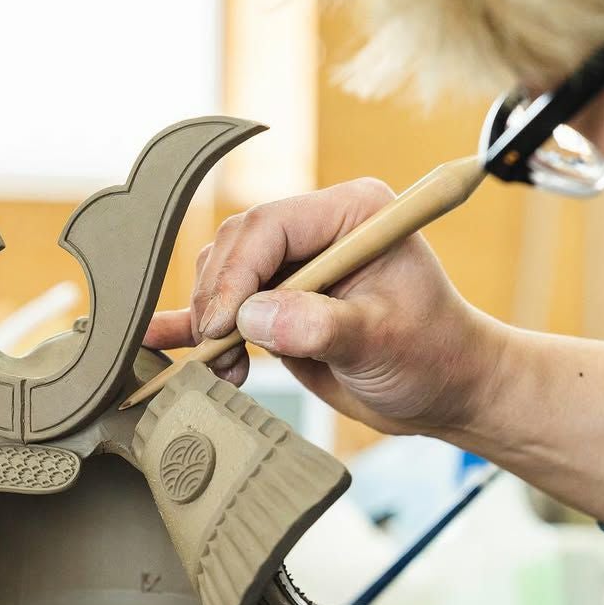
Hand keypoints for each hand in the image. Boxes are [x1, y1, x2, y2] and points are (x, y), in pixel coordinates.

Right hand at [146, 178, 508, 436]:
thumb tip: (253, 317)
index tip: (222, 326)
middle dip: (219, 300)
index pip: (270, 227)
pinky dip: (195, 326)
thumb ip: (321, 325)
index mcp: (351, 214)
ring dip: (211, 322)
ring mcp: (294, 267)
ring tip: (227, 368)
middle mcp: (317, 231)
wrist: (442, 389)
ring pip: (222, 277)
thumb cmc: (432, 355)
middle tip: (219, 350)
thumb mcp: (384, 341)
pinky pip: (224, 308)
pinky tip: (161, 340)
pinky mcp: (278, 303)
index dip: (237, 275)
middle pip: (236, 248)